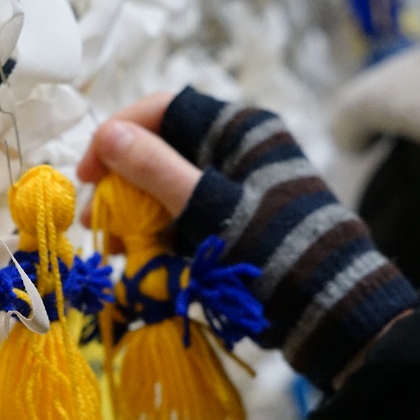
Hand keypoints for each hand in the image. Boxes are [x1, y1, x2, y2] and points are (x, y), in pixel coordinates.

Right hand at [81, 87, 417, 390]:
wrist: (330, 309)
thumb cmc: (274, 249)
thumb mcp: (209, 207)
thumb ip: (156, 169)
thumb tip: (108, 134)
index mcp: (240, 130)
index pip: (163, 110)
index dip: (118, 135)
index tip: (88, 173)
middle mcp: (237, 151)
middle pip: (162, 151)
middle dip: (122, 185)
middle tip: (95, 220)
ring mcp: (236, 189)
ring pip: (168, 189)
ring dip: (135, 215)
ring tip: (114, 247)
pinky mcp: (236, 223)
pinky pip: (185, 218)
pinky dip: (159, 235)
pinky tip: (139, 259)